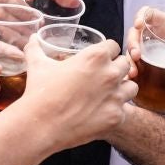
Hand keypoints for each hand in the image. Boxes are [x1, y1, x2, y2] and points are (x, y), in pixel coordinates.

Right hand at [15, 34, 134, 145]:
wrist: (40, 125)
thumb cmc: (40, 93)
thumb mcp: (38, 65)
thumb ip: (36, 49)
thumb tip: (32, 39)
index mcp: (96, 56)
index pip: (114, 46)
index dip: (107, 52)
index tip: (100, 59)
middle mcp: (110, 74)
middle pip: (125, 64)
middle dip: (115, 69)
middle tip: (102, 78)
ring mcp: (116, 97)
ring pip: (132, 86)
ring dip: (122, 89)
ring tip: (107, 94)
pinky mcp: (116, 117)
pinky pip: (124, 110)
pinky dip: (115, 111)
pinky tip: (101, 113)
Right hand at [123, 8, 164, 88]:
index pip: (148, 12)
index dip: (140, 16)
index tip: (138, 25)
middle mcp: (152, 32)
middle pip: (135, 32)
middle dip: (132, 43)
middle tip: (136, 56)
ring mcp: (146, 45)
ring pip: (131, 48)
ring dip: (130, 58)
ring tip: (134, 72)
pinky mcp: (145, 58)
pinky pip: (134, 60)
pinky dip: (132, 68)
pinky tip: (133, 78)